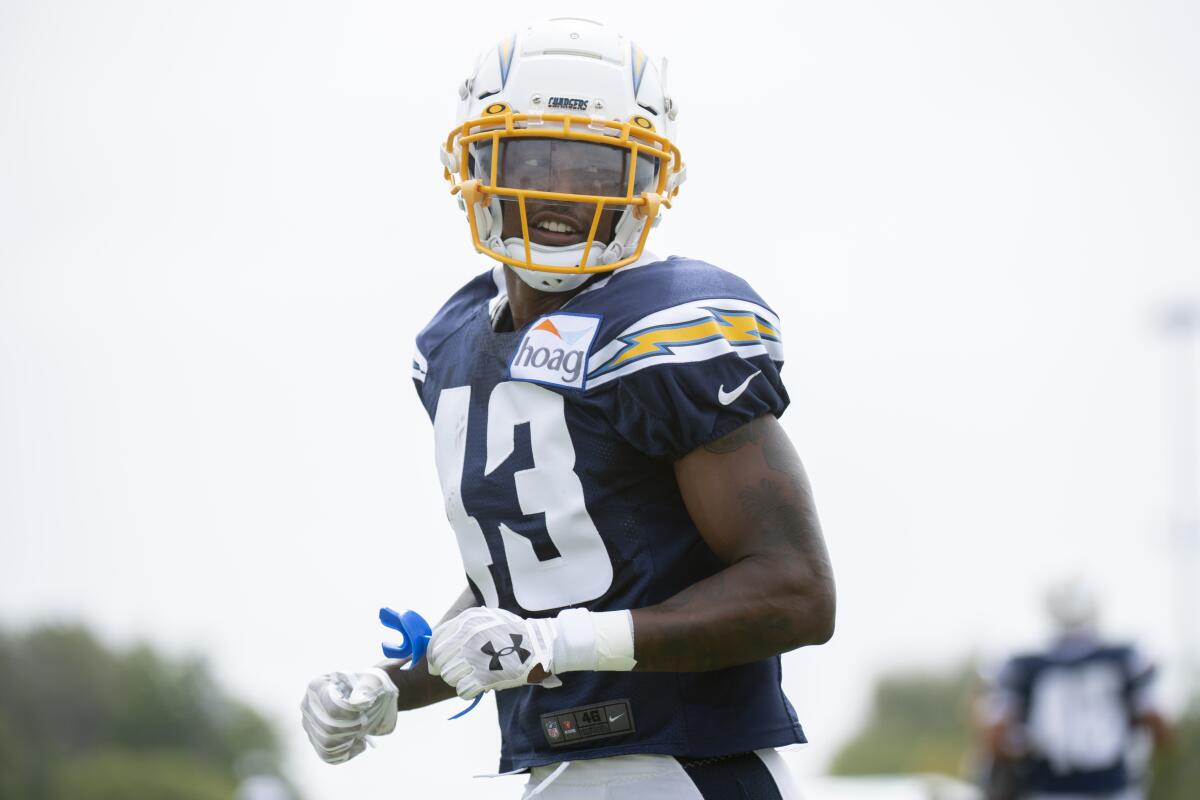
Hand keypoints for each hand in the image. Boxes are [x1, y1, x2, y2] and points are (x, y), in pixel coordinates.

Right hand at [300, 666, 398, 763]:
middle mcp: (309, 705)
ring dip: (351, 739)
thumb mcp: (374, 681)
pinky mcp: (317, 740)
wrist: (374, 698)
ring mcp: (311, 724)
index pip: (331, 708)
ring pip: (328, 744)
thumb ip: (366, 688)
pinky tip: (358, 742)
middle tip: (366, 721)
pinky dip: (347, 752)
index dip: (351, 713)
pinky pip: (329, 755)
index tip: (366, 707)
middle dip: (353, 728)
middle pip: (329, 729)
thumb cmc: (374, 685)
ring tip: (362, 729)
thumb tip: (360, 702)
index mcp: (318, 685)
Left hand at [427, 607, 560, 699]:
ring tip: (470, 677)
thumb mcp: (486, 617)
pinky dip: (468, 691)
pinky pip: (462, 690)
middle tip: (460, 670)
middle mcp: (467, 638)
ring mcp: (475, 658)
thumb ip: (463, 626)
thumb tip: (439, 642)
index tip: (438, 662)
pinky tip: (477, 686)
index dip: (434, 656)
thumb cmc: (512, 631)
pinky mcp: (485, 677)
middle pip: (440, 661)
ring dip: (458, 679)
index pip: (435, 642)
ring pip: (449, 676)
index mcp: (466, 621)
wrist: (539, 644)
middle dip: (447, 667)